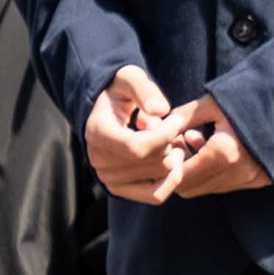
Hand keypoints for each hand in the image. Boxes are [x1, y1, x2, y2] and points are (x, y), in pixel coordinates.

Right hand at [85, 67, 191, 201]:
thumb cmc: (120, 92)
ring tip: (167, 141)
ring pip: (160, 177)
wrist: (106, 111)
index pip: (137, 147)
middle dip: (171, 142)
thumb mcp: (130, 79)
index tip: (177, 119)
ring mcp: (108, 178)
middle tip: (169, 127)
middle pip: (154, 162)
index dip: (166, 135)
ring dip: (173, 157)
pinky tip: (172, 159)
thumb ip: (144, 90)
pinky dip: (172, 179)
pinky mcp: (121, 189)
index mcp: (97, 134)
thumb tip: (161, 111)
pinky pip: (156, 196)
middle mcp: (99, 160)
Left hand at [162, 96, 271, 198]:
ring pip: (206, 189)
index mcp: (222, 154)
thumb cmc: (251, 100)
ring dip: (195, 171)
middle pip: (188, 189)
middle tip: (178, 144)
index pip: (178, 178)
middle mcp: (235, 173)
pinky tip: (214, 148)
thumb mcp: (213, 103)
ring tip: (197, 140)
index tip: (167, 144)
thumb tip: (158, 127)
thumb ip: (182, 117)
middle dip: (177, 170)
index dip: (166, 165)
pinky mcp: (257, 181)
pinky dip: (212, 172)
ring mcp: (248, 180)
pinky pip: (224, 185)